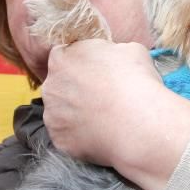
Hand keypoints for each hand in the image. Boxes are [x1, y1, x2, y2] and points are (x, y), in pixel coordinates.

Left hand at [41, 40, 189, 189]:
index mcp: (62, 59)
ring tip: (104, 117)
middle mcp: (51, 86)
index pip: (63, 56)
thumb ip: (111, 51)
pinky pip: (68, 135)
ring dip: (77, 113)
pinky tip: (101, 133)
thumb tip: (114, 57)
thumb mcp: (131, 51)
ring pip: (62, 112)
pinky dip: (81, 135)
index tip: (97, 72)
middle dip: (76, 89)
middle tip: (102, 96)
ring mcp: (52, 115)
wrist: (138, 124)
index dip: (82, 64)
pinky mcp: (59, 139)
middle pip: (60, 85)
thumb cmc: (136, 83)